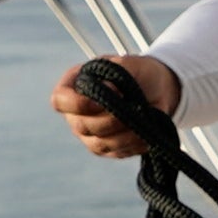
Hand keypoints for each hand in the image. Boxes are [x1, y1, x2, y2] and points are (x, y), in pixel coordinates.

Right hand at [52, 55, 180, 162]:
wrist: (157, 88)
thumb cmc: (138, 72)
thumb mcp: (127, 65)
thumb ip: (114, 74)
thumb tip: (108, 90)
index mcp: (73, 85)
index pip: (60, 100)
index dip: (78, 103)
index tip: (104, 98)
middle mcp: (75, 113)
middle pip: (81, 126)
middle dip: (109, 120)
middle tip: (132, 110)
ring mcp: (89, 134)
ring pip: (99, 143)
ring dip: (123, 135)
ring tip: (143, 122)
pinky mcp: (107, 149)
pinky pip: (115, 152)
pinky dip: (132, 144)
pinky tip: (146, 134)